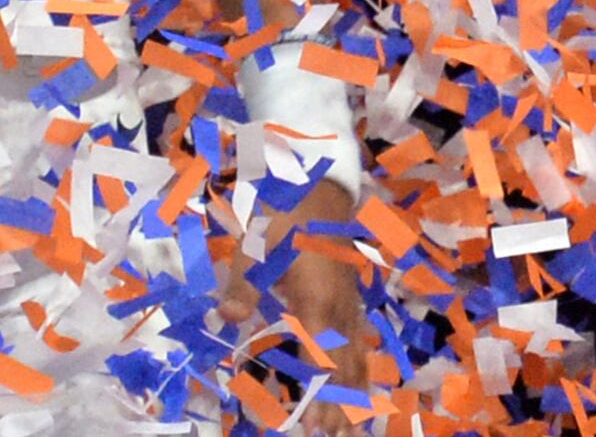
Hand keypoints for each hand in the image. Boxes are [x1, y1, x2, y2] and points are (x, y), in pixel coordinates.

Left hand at [222, 176, 378, 432]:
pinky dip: (363, 365)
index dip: (320, 393)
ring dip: (356, 391)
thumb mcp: (254, 244)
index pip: (321, 355)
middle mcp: (340, 306)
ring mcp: (350, 301)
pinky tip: (365, 379)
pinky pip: (362, 338)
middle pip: (344, 363)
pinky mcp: (351, 296)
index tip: (314, 425)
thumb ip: (243, 284)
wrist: (317, 183)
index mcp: (317, 297)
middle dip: (340, 404)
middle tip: (332, 436)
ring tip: (354, 425)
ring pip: (359, 354)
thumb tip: (229, 316)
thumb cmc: (282, 213)